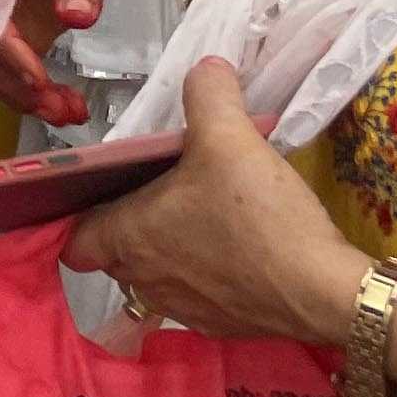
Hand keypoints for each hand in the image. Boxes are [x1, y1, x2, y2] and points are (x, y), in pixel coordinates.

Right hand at [0, 0, 166, 119]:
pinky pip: (22, 68)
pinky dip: (41, 92)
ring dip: (29, 95)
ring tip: (70, 113)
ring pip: (1, 66)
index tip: (37, 76)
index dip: (4, 47)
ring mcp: (7, 12)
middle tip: (55, 108)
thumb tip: (75, 18)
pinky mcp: (25, 29)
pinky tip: (70, 107)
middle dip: (15, 84)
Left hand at [65, 61, 370, 343]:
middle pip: (115, 255)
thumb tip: (206, 68)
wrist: (322, 289)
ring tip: (200, 216)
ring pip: (154, 276)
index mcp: (128, 237)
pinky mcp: (219, 327)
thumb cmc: (258, 215)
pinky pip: (194, 297)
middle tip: (162, 191)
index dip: (82, 216)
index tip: (105, 192)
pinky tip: (235, 249)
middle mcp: (144, 280)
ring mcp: (181, 309)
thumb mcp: (230, 136)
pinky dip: (204, 276)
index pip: (74, 240)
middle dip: (130, 226)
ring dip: (167, 251)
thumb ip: (209, 95)